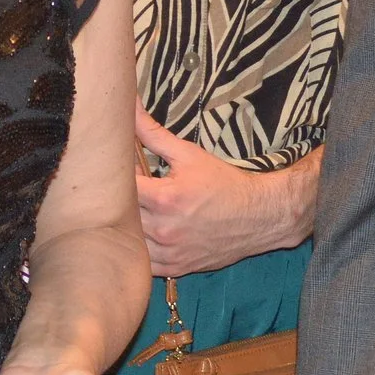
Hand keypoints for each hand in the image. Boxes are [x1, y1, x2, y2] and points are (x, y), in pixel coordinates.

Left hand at [135, 115, 316, 278]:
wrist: (259, 216)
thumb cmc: (224, 184)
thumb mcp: (189, 154)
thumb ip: (152, 133)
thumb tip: (130, 107)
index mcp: (165, 198)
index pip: (121, 187)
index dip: (115, 176)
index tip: (120, 169)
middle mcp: (164, 229)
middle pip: (121, 214)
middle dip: (119, 200)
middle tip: (125, 189)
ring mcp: (170, 252)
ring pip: (129, 241)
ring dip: (127, 226)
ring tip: (136, 211)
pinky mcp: (176, 268)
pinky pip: (145, 263)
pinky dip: (141, 250)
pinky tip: (146, 234)